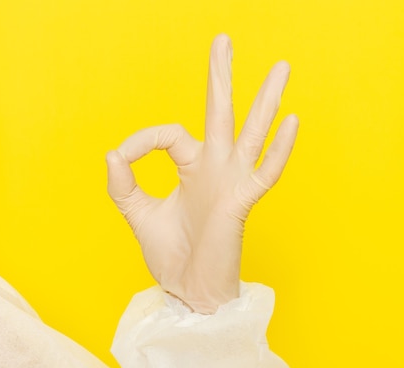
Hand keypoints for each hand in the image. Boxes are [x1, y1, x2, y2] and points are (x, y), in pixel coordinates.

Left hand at [106, 34, 297, 313]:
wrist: (189, 291)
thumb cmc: (170, 255)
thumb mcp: (138, 214)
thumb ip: (123, 183)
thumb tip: (112, 151)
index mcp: (191, 167)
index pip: (169, 134)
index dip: (142, 140)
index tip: (123, 158)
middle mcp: (214, 167)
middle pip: (220, 112)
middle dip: (220, 76)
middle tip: (223, 40)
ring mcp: (231, 182)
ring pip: (251, 132)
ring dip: (266, 100)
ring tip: (281, 67)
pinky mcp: (241, 203)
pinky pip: (265, 172)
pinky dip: (279, 150)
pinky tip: (291, 121)